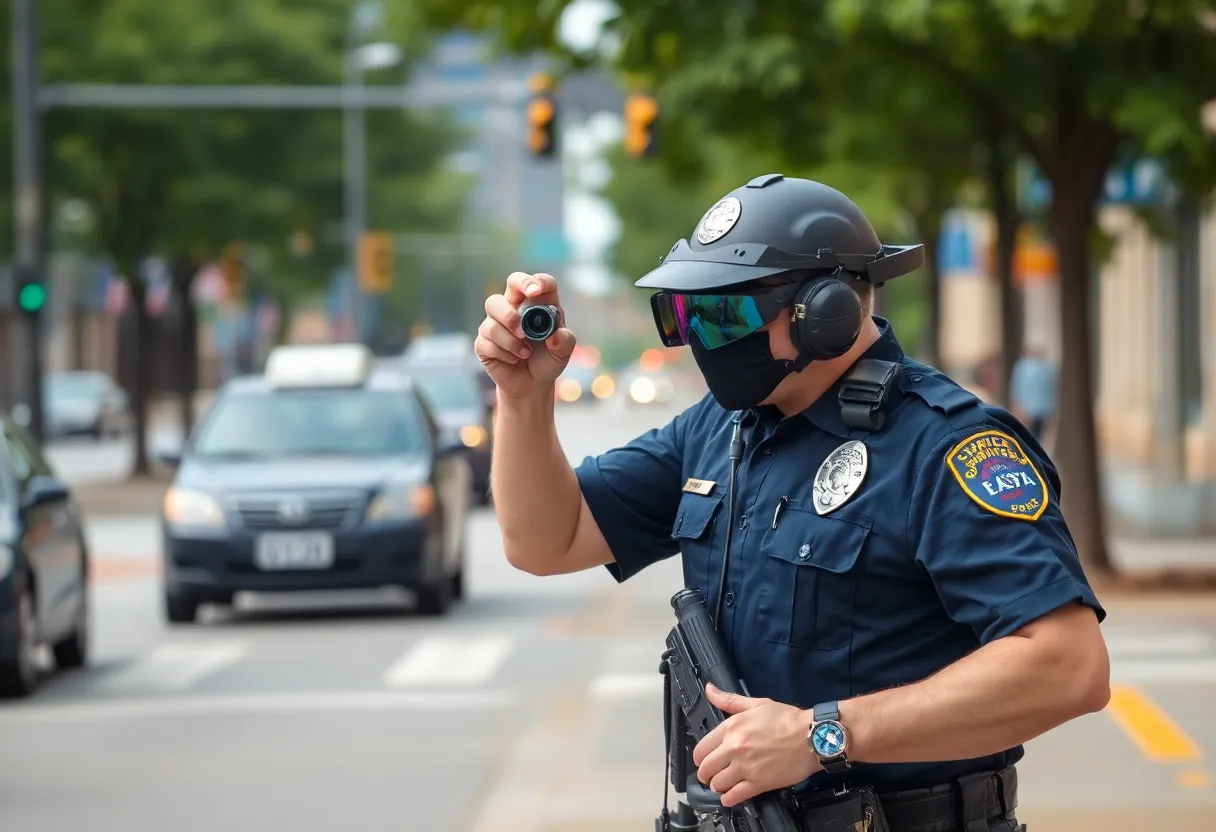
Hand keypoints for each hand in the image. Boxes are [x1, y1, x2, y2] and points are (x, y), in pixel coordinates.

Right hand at [476, 272, 576, 400]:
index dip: (533, 280)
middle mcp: (514, 307)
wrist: (533, 384)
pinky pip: (486, 342)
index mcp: (536, 303)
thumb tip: (554, 336)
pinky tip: (513, 360)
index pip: (532, 281)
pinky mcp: (484, 341)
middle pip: (503, 291)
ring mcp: (496, 323)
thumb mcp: (563, 352)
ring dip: (510, 340)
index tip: (535, 290)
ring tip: (525, 353)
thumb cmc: (548, 360)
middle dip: (510, 310)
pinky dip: (504, 354)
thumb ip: (565, 341)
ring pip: (492, 319)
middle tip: (522, 331)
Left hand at [692, 684, 820, 806]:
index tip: (703, 760)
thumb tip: (709, 689)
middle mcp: (734, 748)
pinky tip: (729, 797)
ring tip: (722, 783)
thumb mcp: (756, 703)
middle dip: (706, 773)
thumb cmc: (787, 719)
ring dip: (717, 785)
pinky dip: (728, 799)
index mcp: (731, 728)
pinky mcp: (759, 783)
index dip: (699, 757)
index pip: (701, 748)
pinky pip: (735, 796)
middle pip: (706, 769)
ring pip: (718, 784)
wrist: (812, 736)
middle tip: (711, 775)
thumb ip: (728, 700)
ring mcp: (746, 768)